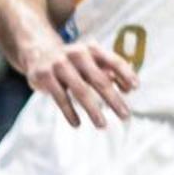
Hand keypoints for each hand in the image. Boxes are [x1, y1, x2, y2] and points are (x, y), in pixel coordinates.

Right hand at [20, 31, 135, 127]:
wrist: (38, 52)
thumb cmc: (73, 61)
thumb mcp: (91, 61)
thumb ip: (110, 71)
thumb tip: (129, 88)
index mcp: (92, 49)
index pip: (113, 61)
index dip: (125, 74)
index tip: (135, 88)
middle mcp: (77, 54)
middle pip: (99, 79)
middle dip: (113, 99)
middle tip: (125, 115)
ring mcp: (60, 64)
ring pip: (80, 90)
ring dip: (93, 110)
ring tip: (102, 125)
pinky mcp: (45, 76)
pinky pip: (60, 97)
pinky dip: (69, 112)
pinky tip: (77, 124)